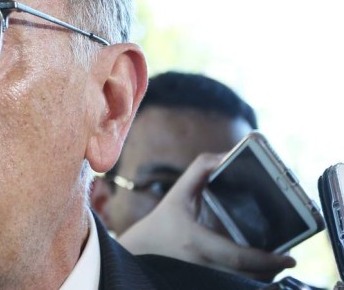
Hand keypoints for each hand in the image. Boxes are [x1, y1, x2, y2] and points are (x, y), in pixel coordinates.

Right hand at [117, 153, 295, 281]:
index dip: (266, 260)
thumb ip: (200, 169)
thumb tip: (227, 155)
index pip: (238, 257)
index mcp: (197, 240)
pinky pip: (232, 284)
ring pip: (241, 284)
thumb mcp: (178, 192)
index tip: (289, 257)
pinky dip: (248, 278)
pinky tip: (257, 271)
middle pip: (247, 277)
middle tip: (287, 260)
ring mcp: (203, 276)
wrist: (143, 248)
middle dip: (271, 271)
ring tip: (275, 265)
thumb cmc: (163, 220)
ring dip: (262, 277)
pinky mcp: (204, 282)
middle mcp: (202, 263)